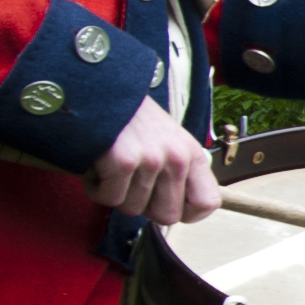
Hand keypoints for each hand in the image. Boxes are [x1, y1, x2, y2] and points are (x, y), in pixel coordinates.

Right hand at [88, 99, 220, 227]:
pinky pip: (108, 198)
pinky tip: (97, 167)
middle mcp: (177, 159)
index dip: (187, 214)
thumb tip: (180, 210)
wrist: (102, 89)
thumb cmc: (133, 120)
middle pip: (167, 216)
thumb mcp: (169, 140)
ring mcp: (152, 160)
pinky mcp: (123, 161)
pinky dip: (96, 188)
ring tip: (111, 168)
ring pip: (132, 209)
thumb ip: (178, 170)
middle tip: (129, 186)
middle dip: (143, 207)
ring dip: (115, 194)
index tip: (166, 206)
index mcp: (193, 155)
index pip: (207, 202)